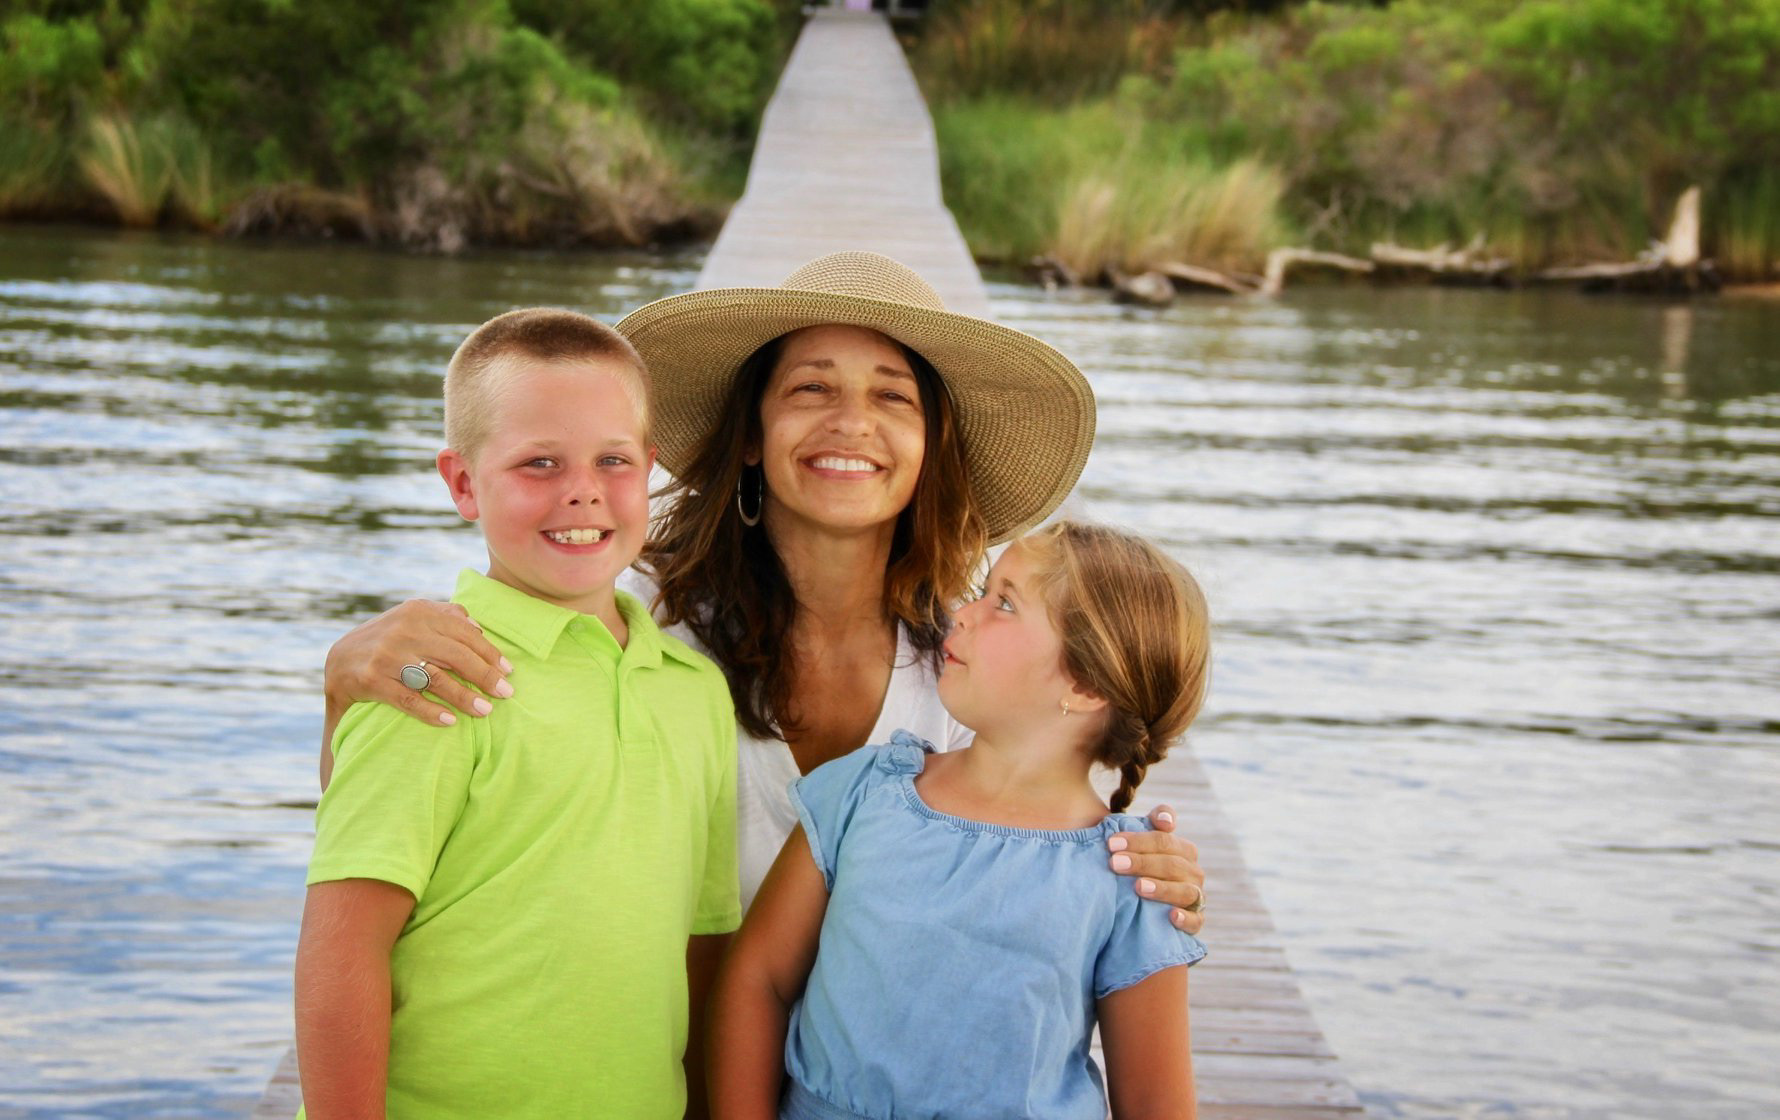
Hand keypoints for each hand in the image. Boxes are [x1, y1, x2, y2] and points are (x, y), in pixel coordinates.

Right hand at [324, 599, 512, 727]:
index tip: (508, 671)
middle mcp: (403, 629)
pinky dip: (431, 712)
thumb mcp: (412, 619)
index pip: (464, 633)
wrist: (339, 661)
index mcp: (418, 611)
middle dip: (484, 676)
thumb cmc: (389, 641)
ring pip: (435, 679)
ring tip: (485, 711)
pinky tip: (450, 721)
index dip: (489, 653)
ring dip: (464, 697)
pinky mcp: (371, 680)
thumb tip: (479, 627)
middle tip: (505, 694)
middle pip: (456, 655)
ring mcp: (386, 655)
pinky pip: (408, 700)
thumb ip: (444, 617)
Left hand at [1107, 805, 1204, 934]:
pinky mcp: (1196, 921)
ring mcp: (1196, 896)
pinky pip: (1195, 921)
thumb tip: (1166, 822)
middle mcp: (1193, 872)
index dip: (1139, 840)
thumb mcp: (1141, 844)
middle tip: (1115, 863)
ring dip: (1162, 888)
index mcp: (1183, 849)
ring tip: (1139, 887)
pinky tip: (1171, 916)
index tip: (1112, 843)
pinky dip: (1185, 919)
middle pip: (1172, 864)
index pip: (1164, 840)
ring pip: (1185, 891)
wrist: (1143, 904)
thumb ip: (1153, 823)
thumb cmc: (1141, 867)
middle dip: (1142, 863)